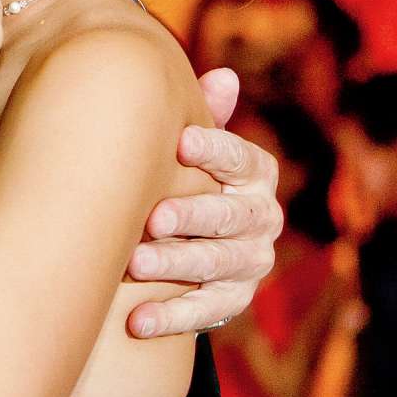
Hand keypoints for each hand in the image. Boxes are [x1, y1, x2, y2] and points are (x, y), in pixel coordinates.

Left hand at [125, 69, 283, 339]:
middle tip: (152, 218)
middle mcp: (263, 218)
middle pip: (231, 216)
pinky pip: (207, 310)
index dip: (215, 150)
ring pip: (218, 264)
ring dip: (176, 264)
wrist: (195, 243)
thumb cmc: (188, 179)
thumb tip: (223, 75)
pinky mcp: (234, 301)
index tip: (180, 141)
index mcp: (257, 174)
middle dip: (192, 216)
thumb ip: (206, 117)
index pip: (242, 160)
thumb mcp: (196, 150)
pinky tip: (135, 321)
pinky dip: (171, 316)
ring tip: (134, 264)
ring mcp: (252, 263)